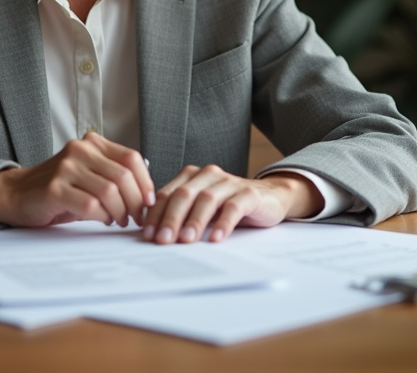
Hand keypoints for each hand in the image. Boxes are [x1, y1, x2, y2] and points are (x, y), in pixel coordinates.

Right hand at [0, 132, 154, 227]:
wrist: (16, 194)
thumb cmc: (59, 189)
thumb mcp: (89, 174)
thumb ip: (114, 175)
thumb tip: (148, 194)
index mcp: (92, 143)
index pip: (132, 158)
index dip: (146, 183)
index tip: (149, 201)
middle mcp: (80, 150)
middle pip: (123, 176)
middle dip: (136, 202)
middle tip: (136, 217)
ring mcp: (66, 168)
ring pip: (110, 191)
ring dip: (120, 212)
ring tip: (119, 220)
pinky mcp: (55, 188)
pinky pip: (91, 205)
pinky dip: (102, 216)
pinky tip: (101, 220)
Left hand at [141, 166, 321, 243]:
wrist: (270, 198)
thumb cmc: (230, 206)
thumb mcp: (202, 209)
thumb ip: (182, 215)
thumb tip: (154, 236)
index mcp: (192, 176)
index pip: (167, 194)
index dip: (155, 214)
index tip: (147, 234)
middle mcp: (208, 175)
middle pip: (184, 194)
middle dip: (171, 218)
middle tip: (162, 239)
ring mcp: (229, 182)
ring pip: (207, 199)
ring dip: (194, 221)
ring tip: (186, 240)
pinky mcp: (249, 194)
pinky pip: (233, 207)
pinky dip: (223, 223)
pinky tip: (215, 239)